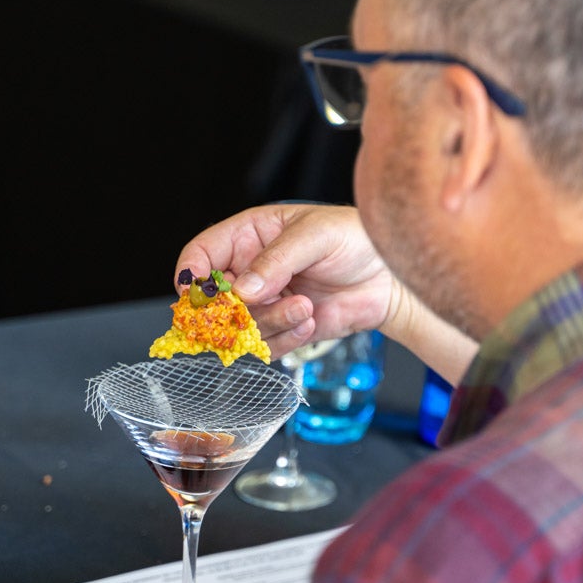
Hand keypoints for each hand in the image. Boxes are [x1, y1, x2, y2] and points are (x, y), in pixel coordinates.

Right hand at [175, 204, 396, 356]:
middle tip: (257, 307)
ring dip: (271, 322)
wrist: (390, 277)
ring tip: (305, 307)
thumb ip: (277, 260)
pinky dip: (286, 339)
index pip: (202, 253)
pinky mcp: (284, 328)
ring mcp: (266, 302)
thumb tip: (243, 289)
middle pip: (213, 300)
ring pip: (240, 327)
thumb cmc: (357, 239)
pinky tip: (310, 321)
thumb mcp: (316, 236)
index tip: (196, 292)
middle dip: (231, 310)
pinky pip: (266, 346)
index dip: (192, 273)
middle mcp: (251, 271)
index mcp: (250, 236)